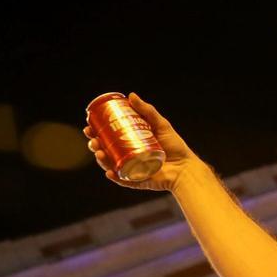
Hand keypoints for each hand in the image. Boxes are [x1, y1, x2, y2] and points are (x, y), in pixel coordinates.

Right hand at [83, 93, 201, 190]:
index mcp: (130, 145)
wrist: (187, 166)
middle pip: (106, 151)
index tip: (89, 125)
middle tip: (93, 139)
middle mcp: (128, 157)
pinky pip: (123, 180)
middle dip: (95, 145)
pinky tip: (109, 172)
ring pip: (111, 165)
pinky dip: (115, 177)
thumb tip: (131, 95)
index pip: (108, 138)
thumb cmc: (175, 147)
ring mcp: (131, 170)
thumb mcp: (161, 125)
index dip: (96, 132)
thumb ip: (147, 111)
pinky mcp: (137, 181)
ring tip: (99, 151)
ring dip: (101, 160)